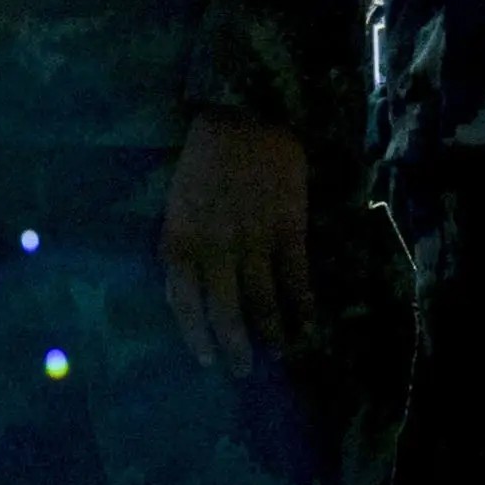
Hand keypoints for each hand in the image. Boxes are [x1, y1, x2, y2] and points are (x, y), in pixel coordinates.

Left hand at [159, 110, 313, 376]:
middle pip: (225, 312)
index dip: (196, 336)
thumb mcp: (177, 206)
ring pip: (262, 301)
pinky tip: (307, 323)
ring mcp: (253, 240)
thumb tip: (190, 294)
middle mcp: (215, 249)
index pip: (185, 304)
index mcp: (181, 241)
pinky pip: (295, 278)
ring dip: (271, 332)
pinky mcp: (288, 228)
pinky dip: (301, 306)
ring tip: (277, 350)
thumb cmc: (204, 162)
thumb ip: (182, 247)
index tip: (207, 359)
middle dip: (234, 347)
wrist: (245, 115)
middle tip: (242, 369)